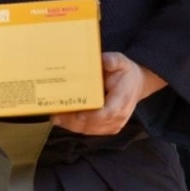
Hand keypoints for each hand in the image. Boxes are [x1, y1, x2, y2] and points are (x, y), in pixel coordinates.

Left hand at [51, 52, 165, 134]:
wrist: (135, 85)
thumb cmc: (124, 73)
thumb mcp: (121, 62)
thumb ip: (113, 60)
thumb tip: (105, 60)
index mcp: (123, 99)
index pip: (108, 112)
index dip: (93, 116)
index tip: (79, 114)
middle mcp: (119, 115)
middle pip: (94, 124)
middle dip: (74, 120)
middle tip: (56, 113)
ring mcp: (113, 124)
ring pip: (88, 129)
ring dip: (71, 124)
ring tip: (54, 115)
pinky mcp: (106, 128)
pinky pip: (88, 130)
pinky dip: (74, 126)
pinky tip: (61, 119)